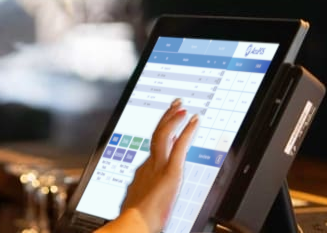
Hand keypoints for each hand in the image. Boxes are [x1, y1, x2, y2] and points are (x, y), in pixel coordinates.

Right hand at [120, 99, 197, 231]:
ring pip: (164, 135)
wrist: (133, 225)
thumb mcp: (136, 204)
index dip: (162, 134)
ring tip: (181, 107)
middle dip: (166, 119)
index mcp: (142, 173)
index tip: (168, 125)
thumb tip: (136, 198)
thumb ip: (139, 195)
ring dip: (173, 119)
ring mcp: (158, 167)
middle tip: (174, 106)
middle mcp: (148, 165)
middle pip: (156, 135)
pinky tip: (193, 121)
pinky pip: (180, 146)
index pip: (154, 149)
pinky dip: (187, 132)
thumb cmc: (135, 222)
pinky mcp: (170, 173)